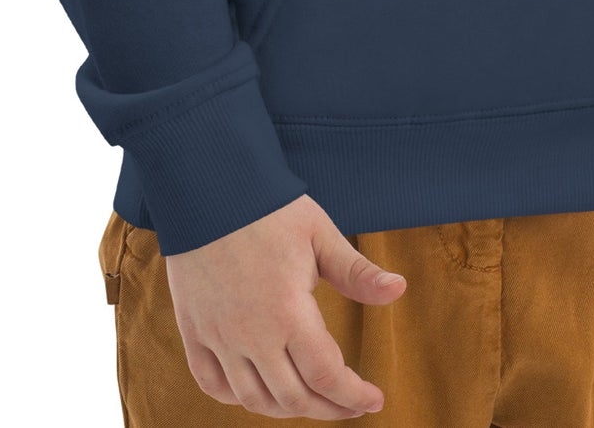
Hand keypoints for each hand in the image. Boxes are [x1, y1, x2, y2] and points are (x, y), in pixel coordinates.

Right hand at [165, 194, 401, 416]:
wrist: (207, 187)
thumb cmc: (269, 208)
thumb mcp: (319, 234)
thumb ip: (356, 272)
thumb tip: (400, 289)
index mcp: (288, 312)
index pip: (327, 375)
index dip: (354, 395)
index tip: (374, 400)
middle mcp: (251, 335)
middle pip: (293, 397)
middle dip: (328, 408)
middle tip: (348, 404)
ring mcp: (218, 336)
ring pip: (253, 399)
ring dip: (285, 408)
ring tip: (310, 399)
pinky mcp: (193, 330)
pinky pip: (211, 383)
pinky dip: (236, 397)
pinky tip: (258, 390)